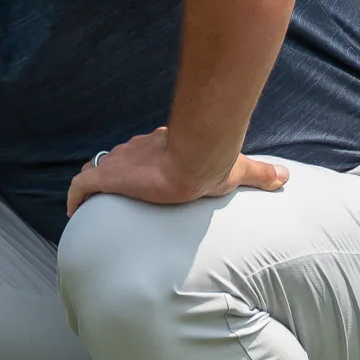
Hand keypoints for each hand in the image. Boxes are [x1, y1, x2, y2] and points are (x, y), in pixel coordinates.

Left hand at [65, 127, 289, 216]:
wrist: (195, 160)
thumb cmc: (214, 163)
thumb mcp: (238, 170)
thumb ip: (261, 173)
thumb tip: (287, 177)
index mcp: (163, 147)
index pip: (146, 154)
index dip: (140, 168)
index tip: (140, 182)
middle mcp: (138, 150)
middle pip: (120, 161)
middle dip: (117, 177)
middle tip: (116, 199)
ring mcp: (121, 161)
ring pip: (99, 171)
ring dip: (94, 187)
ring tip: (91, 209)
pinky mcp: (109, 176)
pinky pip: (81, 186)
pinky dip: (75, 198)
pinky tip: (73, 212)